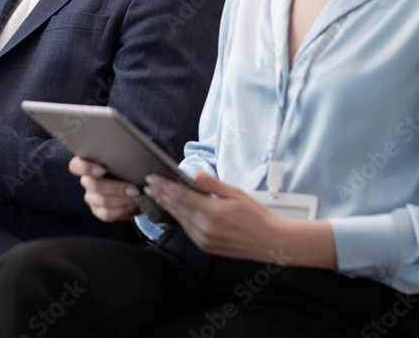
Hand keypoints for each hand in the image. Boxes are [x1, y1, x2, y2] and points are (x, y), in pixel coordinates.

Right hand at [69, 156, 143, 221]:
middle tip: (135, 189)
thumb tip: (130, 156)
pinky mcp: (98, 211)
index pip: (76, 166)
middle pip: (94, 185)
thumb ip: (122, 157)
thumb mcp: (125, 159)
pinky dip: (122, 210)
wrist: (135, 185)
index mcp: (88, 163)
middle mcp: (87, 181)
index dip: (86, 168)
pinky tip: (133, 205)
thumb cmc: (129, 166)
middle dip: (117, 188)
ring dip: (124, 200)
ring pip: (102, 201)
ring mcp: (91, 197)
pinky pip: (107, 214)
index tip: (102, 169)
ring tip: (139, 197)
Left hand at [145, 172, 288, 261]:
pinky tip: (174, 210)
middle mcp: (205, 227)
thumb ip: (213, 184)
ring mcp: (204, 239)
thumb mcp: (236, 194)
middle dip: (161, 195)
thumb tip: (195, 173)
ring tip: (156, 195)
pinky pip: (187, 229)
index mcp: (213, 212)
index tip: (154, 178)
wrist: (269, 241)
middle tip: (149, 185)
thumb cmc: (256, 216)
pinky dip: (178, 218)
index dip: (165, 186)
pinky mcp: (206, 246)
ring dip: (167, 206)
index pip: (181, 195)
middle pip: (176, 207)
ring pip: (179, 219)